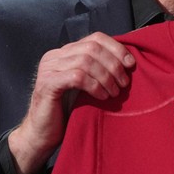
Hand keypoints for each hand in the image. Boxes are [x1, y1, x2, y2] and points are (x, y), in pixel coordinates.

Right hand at [8, 32, 134, 173]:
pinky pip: (78, 77)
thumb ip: (98, 69)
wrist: (42, 134)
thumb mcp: (86, 84)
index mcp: (64, 52)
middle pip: (92, 48)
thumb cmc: (67, 111)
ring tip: (114, 92)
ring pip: (86, 61)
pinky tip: (102, 97)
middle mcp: (54, 56)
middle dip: (114, 64)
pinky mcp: (47, 84)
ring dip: (106, 77)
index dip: (116, 48)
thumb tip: (128, 61)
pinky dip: (95, 86)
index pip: (95, 38)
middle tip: (124, 83)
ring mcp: (48, 69)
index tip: (131, 64)